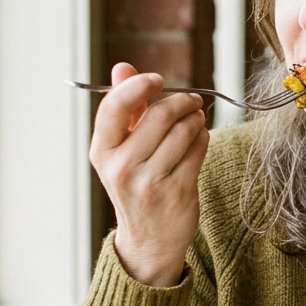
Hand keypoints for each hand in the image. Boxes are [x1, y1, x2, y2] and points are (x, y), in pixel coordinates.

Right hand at [89, 63, 208, 286]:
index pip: (114, 107)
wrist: (149, 239)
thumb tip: (122, 67)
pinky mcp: (179, 191)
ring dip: (195, 119)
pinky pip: (199, 149)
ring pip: (184, 130)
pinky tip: (199, 139)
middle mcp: (122, 167)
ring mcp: (151, 182)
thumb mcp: (119, 150)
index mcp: (102, 152)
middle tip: (191, 101)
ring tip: (195, 120)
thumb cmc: (135, 184)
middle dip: (181, 101)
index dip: (138, 86)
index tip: (157, 80)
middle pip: (159, 115)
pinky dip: (203, 138)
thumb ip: (123, 108)